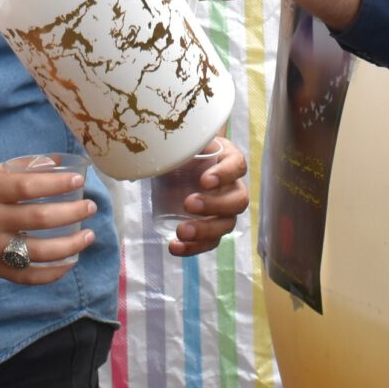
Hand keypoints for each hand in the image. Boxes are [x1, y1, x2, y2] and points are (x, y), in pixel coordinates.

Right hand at [0, 160, 97, 284]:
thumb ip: (18, 169)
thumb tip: (58, 161)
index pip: (26, 186)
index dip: (55, 183)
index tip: (78, 180)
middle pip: (37, 219)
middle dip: (71, 213)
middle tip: (90, 207)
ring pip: (37, 252)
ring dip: (70, 245)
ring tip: (88, 235)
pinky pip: (28, 277)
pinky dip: (52, 273)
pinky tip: (70, 262)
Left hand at [165, 137, 250, 257]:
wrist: (182, 165)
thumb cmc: (186, 151)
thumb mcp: (184, 142)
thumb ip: (179, 140)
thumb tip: (151, 139)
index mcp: (229, 161)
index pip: (237, 166)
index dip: (224, 174)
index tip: (204, 180)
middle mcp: (233, 187)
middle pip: (237, 201)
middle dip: (214, 205)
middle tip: (188, 203)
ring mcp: (225, 211)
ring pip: (226, 225)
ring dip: (204, 231)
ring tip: (181, 231)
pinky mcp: (212, 228)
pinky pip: (210, 242)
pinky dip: (193, 248)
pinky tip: (174, 247)